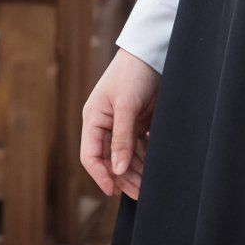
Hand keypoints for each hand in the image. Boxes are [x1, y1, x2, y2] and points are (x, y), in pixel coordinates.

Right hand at [80, 47, 159, 200]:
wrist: (152, 51)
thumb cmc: (133, 73)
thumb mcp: (126, 105)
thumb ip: (121, 138)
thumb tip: (116, 170)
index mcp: (93, 119)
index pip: (91, 156)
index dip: (100, 175)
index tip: (113, 191)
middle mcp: (105, 124)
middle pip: (109, 160)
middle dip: (123, 178)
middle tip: (141, 193)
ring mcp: (121, 124)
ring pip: (125, 156)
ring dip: (136, 171)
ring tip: (149, 186)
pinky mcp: (137, 121)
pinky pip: (138, 146)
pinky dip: (145, 158)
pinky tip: (154, 167)